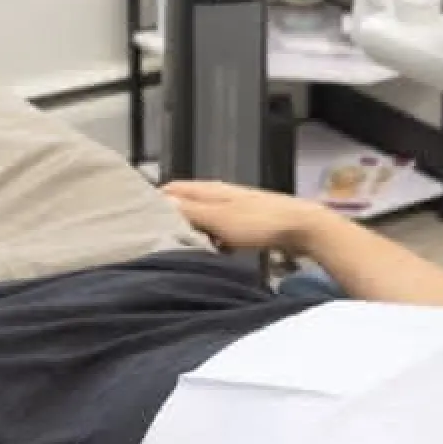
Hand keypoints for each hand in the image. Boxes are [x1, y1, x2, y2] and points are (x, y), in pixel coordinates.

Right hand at [162, 179, 332, 253]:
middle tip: (157, 241)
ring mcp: (233, 209)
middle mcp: (219, 195)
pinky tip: (213, 254)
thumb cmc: (261, 222)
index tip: (140, 221)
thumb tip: (161, 204)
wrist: (302, 228)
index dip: (155, 202)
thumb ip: (189, 212)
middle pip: (186, 205)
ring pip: (203, 220)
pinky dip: (213, 242)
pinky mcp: (246, 225)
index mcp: (209, 189)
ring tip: (182, 251)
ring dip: (194, 234)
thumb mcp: (219, 218)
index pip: (172, 189)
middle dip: (172, 221)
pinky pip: (220, 233)